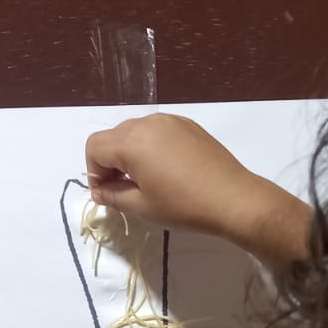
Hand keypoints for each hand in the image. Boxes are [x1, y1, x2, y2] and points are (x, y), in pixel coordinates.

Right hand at [85, 113, 311, 264]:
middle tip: (123, 190)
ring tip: (146, 181)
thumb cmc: (184, 206)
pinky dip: (152, 147)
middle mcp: (148, 123)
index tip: (106, 194)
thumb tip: (100, 191)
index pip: (95, 147)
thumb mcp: (143, 207)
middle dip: (111, 162)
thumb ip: (113, 196)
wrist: (233, 199)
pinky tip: (167, 170)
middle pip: (114, 137)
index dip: (94, 172)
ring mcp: (170, 120)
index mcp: (131, 141)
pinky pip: (158, 131)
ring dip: (131, 153)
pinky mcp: (189, 125)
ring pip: (136, 132)